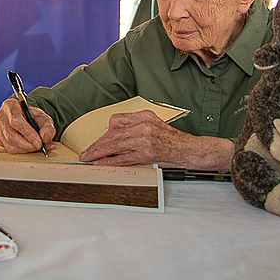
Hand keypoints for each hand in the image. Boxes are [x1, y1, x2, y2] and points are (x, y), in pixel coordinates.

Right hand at [0, 98, 55, 153]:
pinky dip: (22, 151)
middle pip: (12, 136)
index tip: (38, 142)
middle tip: (40, 147)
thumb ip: (47, 126)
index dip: (28, 133)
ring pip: (10, 145)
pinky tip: (30, 147)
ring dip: (26, 149)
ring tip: (37, 147)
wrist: (24, 117)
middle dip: (28, 145)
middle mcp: (1, 116)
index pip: (16, 121)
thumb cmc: (31, 115)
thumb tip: (45, 137)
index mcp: (10, 106)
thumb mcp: (43, 117)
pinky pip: (9, 149)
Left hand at [80, 110, 201, 167]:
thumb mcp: (155, 126)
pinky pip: (124, 158)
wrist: (193, 150)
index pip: (116, 121)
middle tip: (86, 152)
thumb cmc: (175, 141)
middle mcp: (144, 125)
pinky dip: (110, 161)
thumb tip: (116, 137)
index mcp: (145, 116)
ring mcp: (146, 139)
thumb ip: (136, 128)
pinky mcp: (148, 153)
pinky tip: (102, 164)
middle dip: (97, 145)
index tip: (96, 141)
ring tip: (89, 158)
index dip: (103, 133)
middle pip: (112, 134)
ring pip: (115, 145)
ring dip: (99, 153)